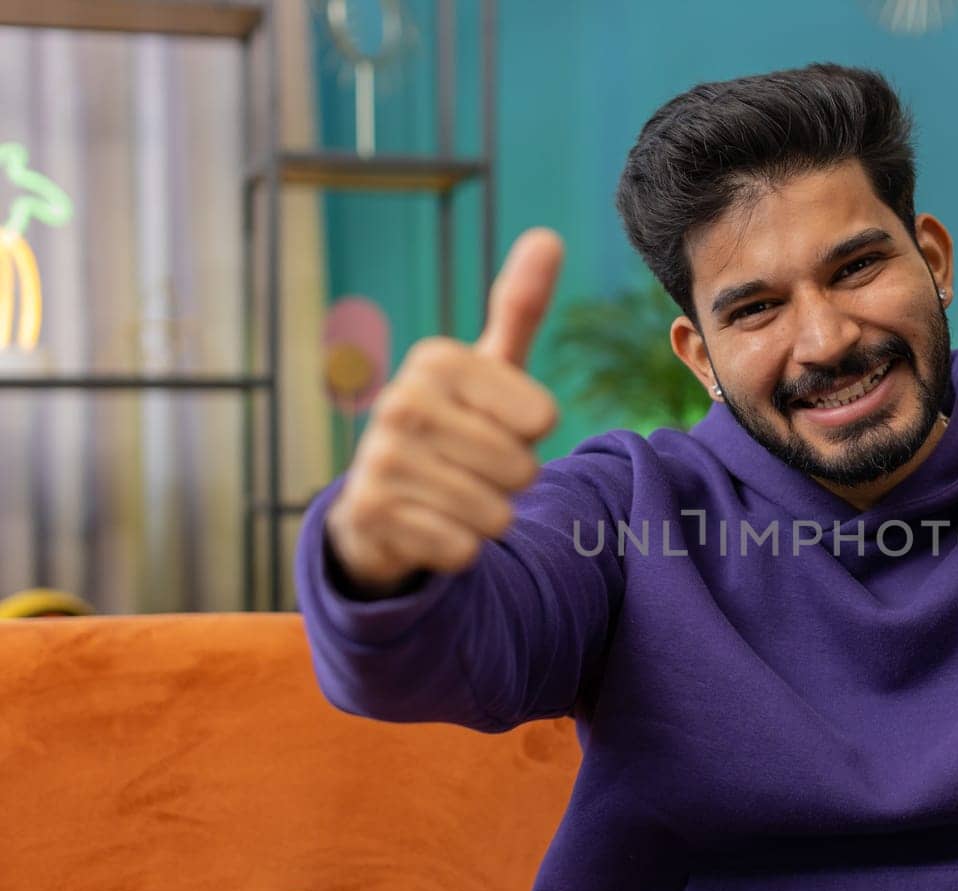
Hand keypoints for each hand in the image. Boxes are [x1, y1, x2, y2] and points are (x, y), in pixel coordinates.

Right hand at [325, 228, 564, 594]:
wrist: (381, 502)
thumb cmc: (454, 427)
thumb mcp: (488, 369)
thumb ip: (518, 309)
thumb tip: (549, 235)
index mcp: (437, 360)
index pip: (542, 416)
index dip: (531, 433)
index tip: (494, 424)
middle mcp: (400, 401)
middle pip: (521, 468)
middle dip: (511, 481)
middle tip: (473, 467)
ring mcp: (379, 459)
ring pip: (495, 514)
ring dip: (489, 517)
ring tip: (454, 495)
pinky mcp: (371, 516)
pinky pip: (462, 550)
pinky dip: (460, 550)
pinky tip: (431, 527)